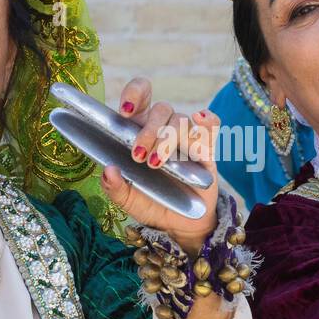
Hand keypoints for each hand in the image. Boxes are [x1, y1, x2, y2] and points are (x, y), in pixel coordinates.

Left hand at [100, 77, 219, 252]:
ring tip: (158, 163)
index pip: (140, 96)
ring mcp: (186, 137)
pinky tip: (200, 119)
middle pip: (161, 109)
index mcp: (140, 130)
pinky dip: (207, 121)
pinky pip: (210, 127)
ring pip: (181, 120)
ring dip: (169, 138)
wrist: (180, 223)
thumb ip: (115, 187)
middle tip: (139, 156)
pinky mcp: (207, 149)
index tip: (126, 111)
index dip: (135, 94)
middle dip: (149, 131)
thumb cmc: (150, 203)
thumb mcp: (128, 200)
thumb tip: (108, 170)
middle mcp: (164, 128)